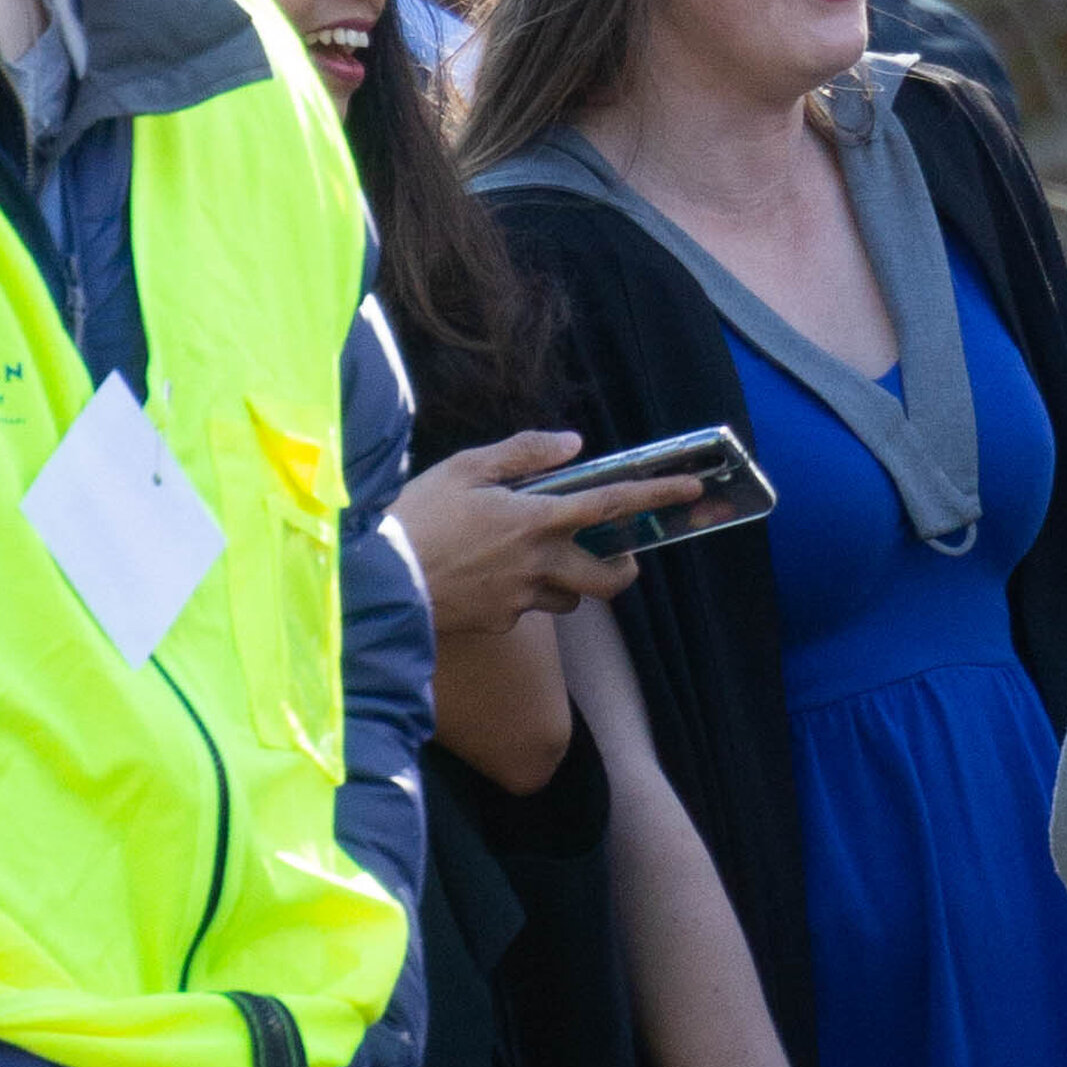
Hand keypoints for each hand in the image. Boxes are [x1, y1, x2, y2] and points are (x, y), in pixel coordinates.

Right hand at [395, 437, 649, 648]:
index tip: (690, 489)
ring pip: (569, 598)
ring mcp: (521, 600)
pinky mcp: (500, 623)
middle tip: (621, 557)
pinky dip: (522, 595)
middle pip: (609, 578)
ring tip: (536, 560)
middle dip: (624, 569)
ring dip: (568, 582)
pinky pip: (527, 611)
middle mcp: (539, 564)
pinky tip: (489, 579)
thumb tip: (571, 444)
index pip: (611, 505)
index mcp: (535, 518)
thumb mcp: (464, 468)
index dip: (655, 496)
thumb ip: (522, 453)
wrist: (375, 582)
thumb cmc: (416, 518)